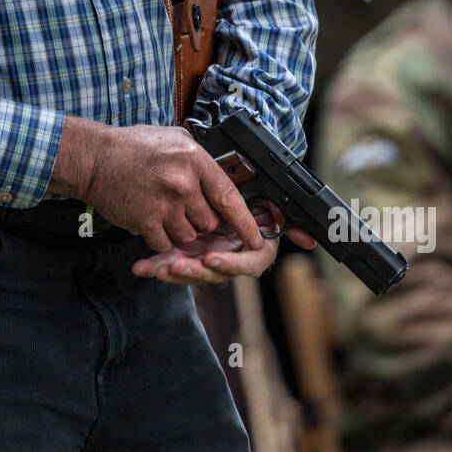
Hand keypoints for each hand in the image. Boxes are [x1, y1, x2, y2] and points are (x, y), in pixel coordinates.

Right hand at [49, 118, 269, 255]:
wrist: (93, 158)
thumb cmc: (132, 147)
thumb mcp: (174, 139)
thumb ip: (199, 158)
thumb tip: (223, 173)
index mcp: (193, 160)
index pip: (229, 197)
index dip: (244, 221)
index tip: (255, 237)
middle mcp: (182, 184)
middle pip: (209, 222)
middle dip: (200, 220)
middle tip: (183, 208)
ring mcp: (164, 205)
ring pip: (189, 237)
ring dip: (180, 231)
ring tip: (164, 211)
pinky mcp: (145, 222)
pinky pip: (165, 244)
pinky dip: (160, 238)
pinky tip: (151, 219)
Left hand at [131, 200, 316, 286]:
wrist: (212, 179)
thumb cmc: (247, 187)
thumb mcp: (264, 195)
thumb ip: (288, 216)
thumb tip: (311, 239)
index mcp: (253, 246)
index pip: (249, 264)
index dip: (232, 263)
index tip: (212, 258)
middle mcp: (231, 254)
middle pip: (215, 272)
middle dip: (195, 270)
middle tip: (177, 265)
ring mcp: (207, 255)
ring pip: (191, 272)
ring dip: (173, 270)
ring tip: (156, 268)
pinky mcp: (185, 253)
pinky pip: (170, 263)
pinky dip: (155, 265)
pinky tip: (140, 268)